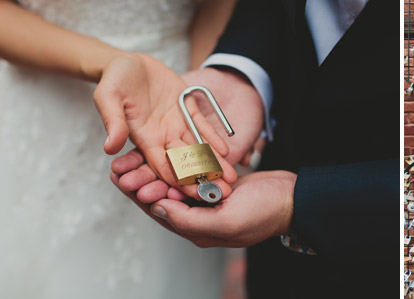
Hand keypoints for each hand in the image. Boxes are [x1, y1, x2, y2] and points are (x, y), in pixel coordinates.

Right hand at [109, 67, 264, 202]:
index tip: (194, 195)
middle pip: (186, 163)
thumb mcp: (108, 98)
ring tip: (232, 177)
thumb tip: (110, 148)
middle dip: (204, 179)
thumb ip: (113, 122)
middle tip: (223, 193)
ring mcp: (176, 124)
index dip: (178, 181)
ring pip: (198, 148)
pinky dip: (213, 138)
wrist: (127, 62)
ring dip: (215, 163)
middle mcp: (162, 136)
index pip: (163, 166)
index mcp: (144, 139)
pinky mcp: (186, 108)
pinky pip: (202, 126)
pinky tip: (226, 150)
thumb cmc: (114, 80)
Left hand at [113, 150, 294, 247]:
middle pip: (162, 196)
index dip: (137, 193)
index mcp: (197, 229)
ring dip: (155, 169)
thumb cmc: (266, 212)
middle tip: (119, 164)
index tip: (118, 177)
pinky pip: (191, 173)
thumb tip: (158, 211)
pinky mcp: (218, 184)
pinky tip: (166, 148)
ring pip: (173, 183)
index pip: (159, 211)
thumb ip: (190, 220)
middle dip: (141, 180)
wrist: (294, 198)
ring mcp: (209, 200)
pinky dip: (177, 161)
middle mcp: (199, 216)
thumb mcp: (227, 221)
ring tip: (135, 154)